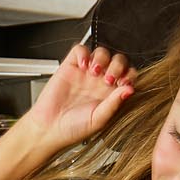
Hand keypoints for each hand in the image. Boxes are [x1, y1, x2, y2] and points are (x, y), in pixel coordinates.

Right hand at [19, 44, 136, 153]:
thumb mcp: (99, 119)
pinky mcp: (70, 66)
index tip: (123, 83)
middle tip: (108, 79)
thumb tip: (130, 90)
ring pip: (101, 53)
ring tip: (93, 72)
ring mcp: (85, 73)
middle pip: (117, 61)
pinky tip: (82, 66)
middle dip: (116, 66)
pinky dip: (83, 53)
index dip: (128, 75)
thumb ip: (115, 103)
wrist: (48, 128)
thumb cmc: (73, 129)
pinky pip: (80, 50)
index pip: (127, 76)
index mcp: (111, 94)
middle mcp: (100, 82)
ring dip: (101, 59)